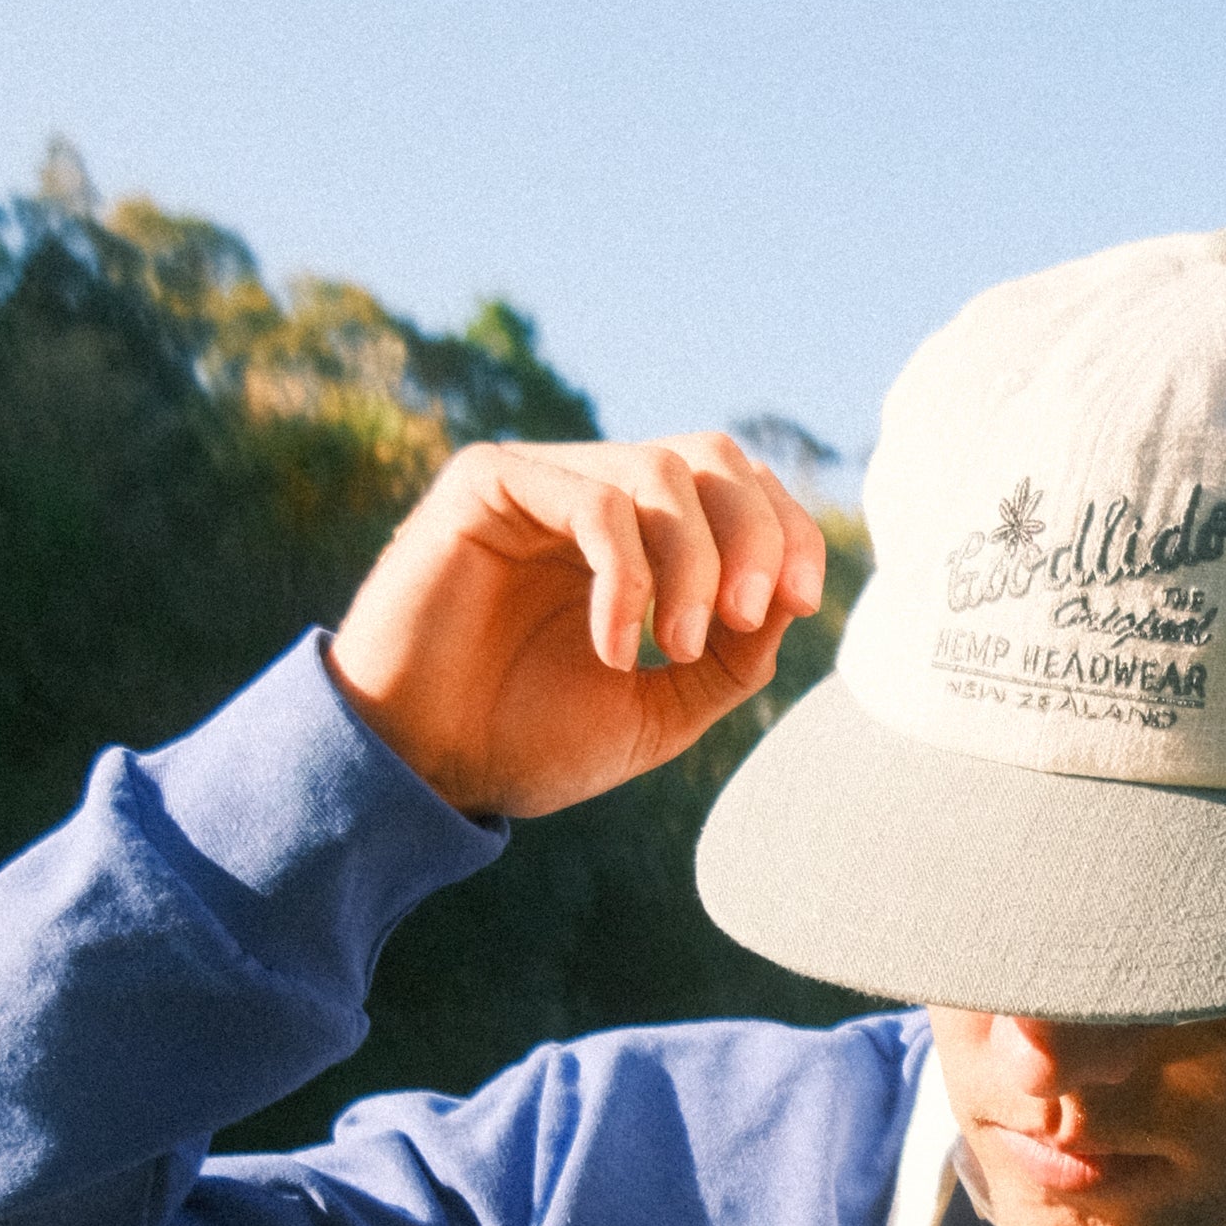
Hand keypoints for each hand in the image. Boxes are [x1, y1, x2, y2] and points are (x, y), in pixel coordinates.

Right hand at [326, 435, 831, 819]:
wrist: (421, 769)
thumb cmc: (525, 740)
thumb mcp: (661, 713)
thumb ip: (731, 658)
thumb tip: (793, 597)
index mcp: (638, 536)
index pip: (738, 486)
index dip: (788, 529)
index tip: (804, 601)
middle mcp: (592, 493)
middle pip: (714, 456)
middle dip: (756, 532)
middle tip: (742, 618)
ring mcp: (540, 480)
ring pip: (661, 472)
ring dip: (693, 563)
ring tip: (672, 649)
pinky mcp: (487, 482)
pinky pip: (594, 499)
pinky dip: (626, 575)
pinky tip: (613, 647)